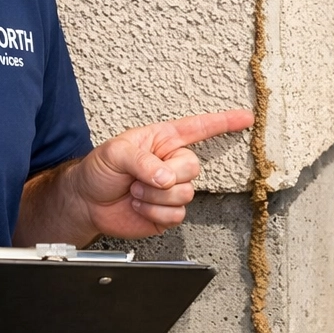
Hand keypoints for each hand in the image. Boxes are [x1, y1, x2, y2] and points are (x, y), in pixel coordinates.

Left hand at [67, 109, 253, 238]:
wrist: (87, 203)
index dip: (224, 122)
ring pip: (185, 194)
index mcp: (163, 140)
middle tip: (140, 178)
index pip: (199, 127)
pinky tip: (139, 206)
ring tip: (134, 192)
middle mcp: (171, 163)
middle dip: (167, 175)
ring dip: (154, 197)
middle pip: (192, 167)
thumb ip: (142, 161)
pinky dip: (153, 213)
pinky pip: (176, 215)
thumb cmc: (99, 170)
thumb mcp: (115, 153)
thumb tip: (166, 177)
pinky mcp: (167, 213)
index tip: (246, 117)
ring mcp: (171, 189)